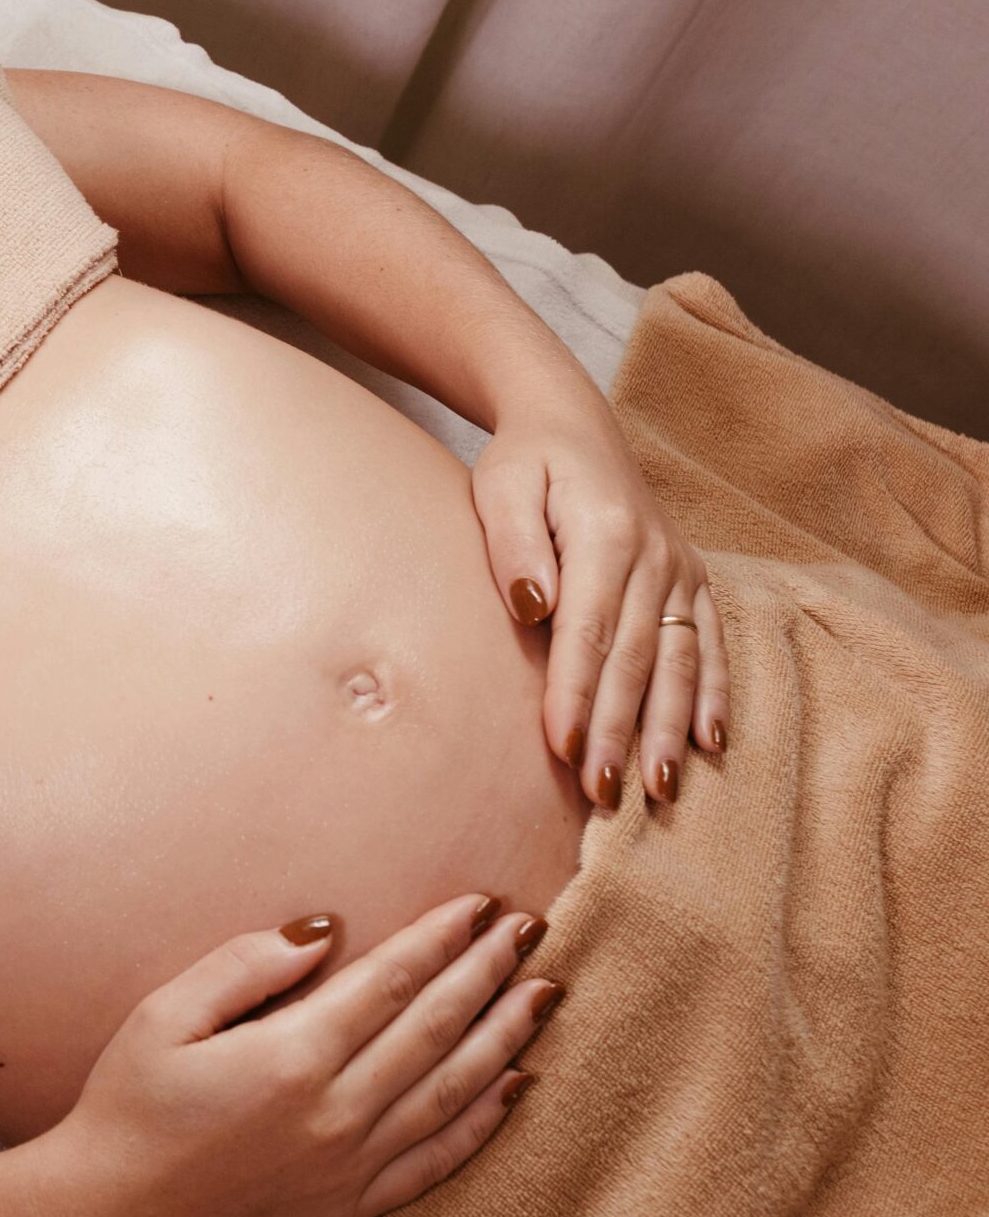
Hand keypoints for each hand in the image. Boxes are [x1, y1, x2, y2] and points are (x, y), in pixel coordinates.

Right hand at [37, 893, 556, 1216]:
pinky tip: (515, 1085)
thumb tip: (323, 931)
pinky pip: (439, 1160)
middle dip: (487, 973)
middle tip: (529, 928)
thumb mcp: (163, 1015)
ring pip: (452, 1091)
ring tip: (543, 992)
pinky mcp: (351, 1206)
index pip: (388, 983)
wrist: (110, 1216)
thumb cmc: (127, 1106)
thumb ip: (244, 966)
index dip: (438, 939)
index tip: (476, 903)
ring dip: (505, 1037)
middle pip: (435, 1030)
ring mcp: (350, 1166)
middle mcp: (334, 1114)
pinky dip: (485, 1121)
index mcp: (289, 1058)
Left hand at [470, 400, 730, 807]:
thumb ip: (515, 545)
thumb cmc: (525, 462)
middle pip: (635, 659)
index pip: (588, 632)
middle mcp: (655, 557)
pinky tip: (710, 744)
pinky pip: (711, 644)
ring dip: (668, 729)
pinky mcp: (692, 580)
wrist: (571, 423)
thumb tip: (533, 607)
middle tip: (603, 793)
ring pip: (678, 662)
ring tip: (657, 789)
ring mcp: (680, 570)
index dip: (576, 694)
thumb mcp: (502, 487)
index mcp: (606, 534)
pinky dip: (714, 695)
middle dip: (620, 731)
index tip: (561, 748)